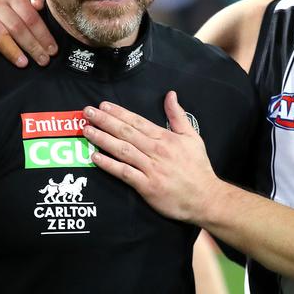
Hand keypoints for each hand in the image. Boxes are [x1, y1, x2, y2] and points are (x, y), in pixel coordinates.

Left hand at [82, 91, 222, 223]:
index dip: (119, 113)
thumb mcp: (192, 137)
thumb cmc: (198, 168)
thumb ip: (178, 116)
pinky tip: (95, 157)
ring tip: (87, 130)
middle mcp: (156, 150)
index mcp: (165, 138)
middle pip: (125, 132)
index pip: (137, 121)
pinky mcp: (147, 186)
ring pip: (122, 150)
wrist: (206, 198)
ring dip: (102, 139)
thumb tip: (171, 95)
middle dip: (104, 121)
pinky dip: (108, 165)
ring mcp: (151, 168)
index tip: (103, 105)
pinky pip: (124, 173)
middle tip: (87, 112)